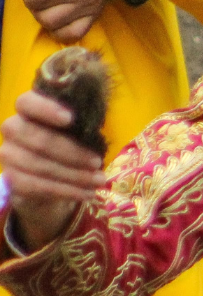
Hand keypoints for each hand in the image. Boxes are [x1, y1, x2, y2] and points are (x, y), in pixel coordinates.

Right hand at [0, 90, 106, 249]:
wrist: (54, 172)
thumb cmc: (71, 138)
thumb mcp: (80, 124)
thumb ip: (84, 115)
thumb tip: (93, 108)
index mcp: (29, 108)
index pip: (27, 102)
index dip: (47, 109)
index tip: (70, 118)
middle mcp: (13, 127)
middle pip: (39, 140)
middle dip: (72, 153)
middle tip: (98, 162)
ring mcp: (8, 153)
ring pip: (39, 166)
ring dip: (74, 176)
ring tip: (99, 180)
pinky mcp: (11, 177)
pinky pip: (36, 186)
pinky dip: (65, 191)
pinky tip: (87, 193)